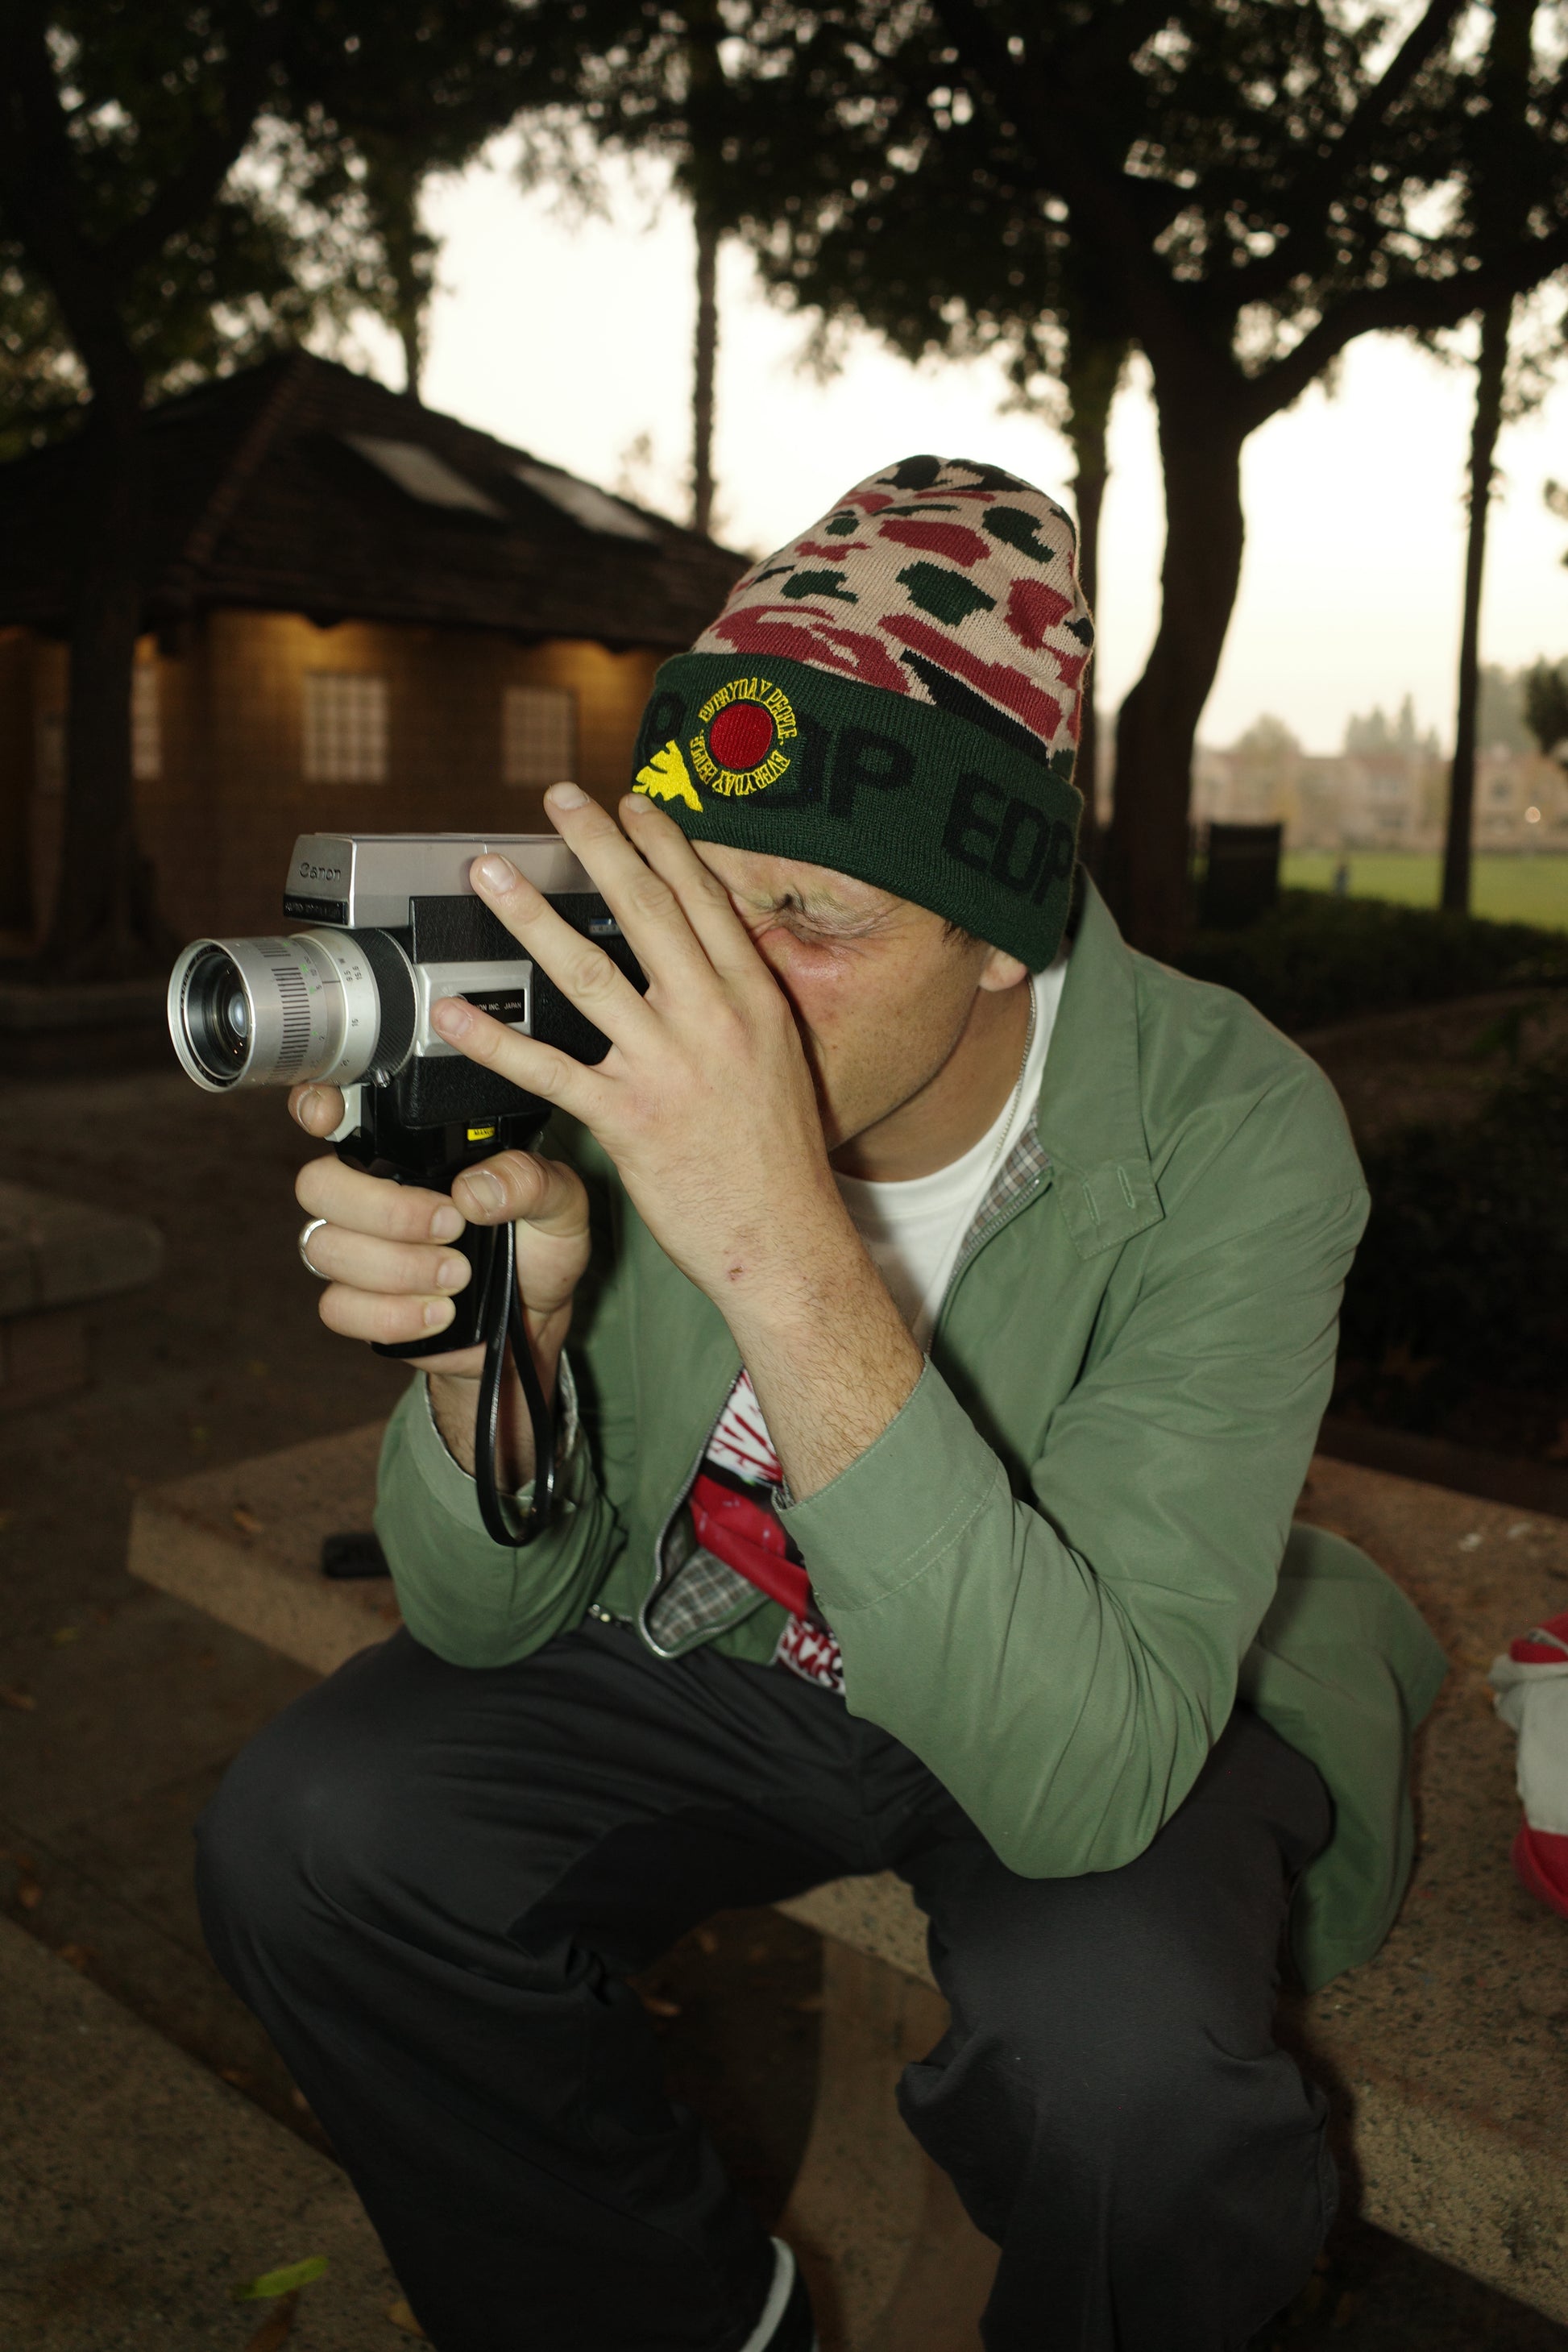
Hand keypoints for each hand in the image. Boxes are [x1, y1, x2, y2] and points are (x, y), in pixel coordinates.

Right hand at [289, 1083, 590, 1477]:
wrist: (535, 1320)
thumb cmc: (539, 1247)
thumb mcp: (559, 1203)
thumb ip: (531, 1180)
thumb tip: (475, 1189)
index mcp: (409, 1153)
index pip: (338, 1115)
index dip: (316, 1107)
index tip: (327, 1116)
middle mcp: (371, 1195)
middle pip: (318, 1185)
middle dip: (383, 1210)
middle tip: (450, 1226)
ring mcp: (357, 1250)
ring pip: (326, 1248)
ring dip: (397, 1267)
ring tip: (460, 1275)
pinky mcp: (358, 1305)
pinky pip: (338, 1307)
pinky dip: (391, 1315)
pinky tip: (439, 1313)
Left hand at [426, 788, 847, 1310]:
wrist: (786, 1242)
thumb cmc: (780, 1162)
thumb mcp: (778, 1062)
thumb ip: (738, 1008)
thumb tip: (703, 964)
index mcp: (754, 1001)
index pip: (704, 902)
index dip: (664, 845)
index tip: (631, 803)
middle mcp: (714, 1021)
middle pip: (647, 911)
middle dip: (599, 846)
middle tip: (559, 799)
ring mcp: (669, 1068)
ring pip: (588, 973)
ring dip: (531, 916)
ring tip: (488, 874)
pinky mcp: (629, 1120)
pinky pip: (549, 1070)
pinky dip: (495, 1040)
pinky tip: (454, 1012)